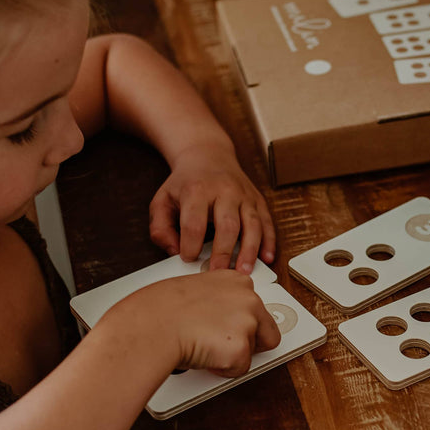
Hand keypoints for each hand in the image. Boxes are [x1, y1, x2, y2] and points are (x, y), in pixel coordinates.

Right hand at [129, 270, 281, 377]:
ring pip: (252, 351)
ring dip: (231, 355)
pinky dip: (222, 369)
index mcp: (235, 280)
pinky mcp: (241, 349)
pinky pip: (239, 369)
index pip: (254, 306)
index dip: (239, 322)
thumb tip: (214, 315)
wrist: (151, 325)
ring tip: (204, 348)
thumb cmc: (159, 308)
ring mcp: (247, 323)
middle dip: (249, 342)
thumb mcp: (192, 290)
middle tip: (222, 347)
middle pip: (267, 330)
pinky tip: (202, 356)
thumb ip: (213, 300)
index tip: (228, 328)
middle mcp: (248, 298)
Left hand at [148, 144, 276, 273]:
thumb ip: (160, 228)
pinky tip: (267, 258)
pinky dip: (269, 241)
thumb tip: (174, 251)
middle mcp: (224, 191)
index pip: (194, 223)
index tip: (188, 259)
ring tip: (244, 271)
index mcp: (197, 190)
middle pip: (227, 225)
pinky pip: (267, 222)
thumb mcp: (162, 200)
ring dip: (249, 250)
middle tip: (218, 274)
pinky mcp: (258, 200)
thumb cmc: (186, 183)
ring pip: (252, 224)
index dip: (190, 245)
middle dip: (223, 253)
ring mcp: (244, 195)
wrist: (208, 154)